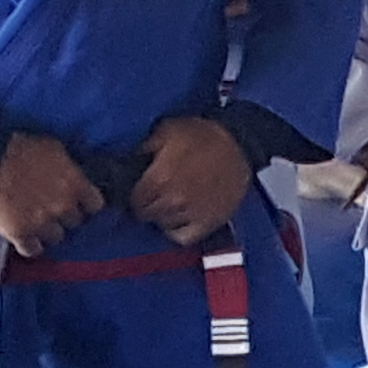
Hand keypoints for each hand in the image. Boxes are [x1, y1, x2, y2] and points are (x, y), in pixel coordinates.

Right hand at [0, 131, 101, 257]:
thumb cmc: (20, 148)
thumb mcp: (54, 150)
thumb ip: (68, 168)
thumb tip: (74, 176)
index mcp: (75, 184)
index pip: (95, 205)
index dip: (86, 204)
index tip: (79, 202)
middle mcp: (63, 206)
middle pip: (75, 222)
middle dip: (65, 216)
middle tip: (53, 209)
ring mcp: (42, 222)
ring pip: (56, 237)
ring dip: (48, 231)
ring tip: (37, 224)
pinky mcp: (19, 234)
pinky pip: (32, 250)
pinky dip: (30, 246)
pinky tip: (25, 239)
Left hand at [127, 114, 253, 241]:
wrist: (241, 143)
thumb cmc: (205, 135)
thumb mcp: (167, 130)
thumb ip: (143, 148)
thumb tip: (126, 162)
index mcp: (159, 178)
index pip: (133, 199)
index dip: (135, 193)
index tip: (141, 189)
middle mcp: (173, 200)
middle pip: (147, 214)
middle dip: (149, 203)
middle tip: (156, 193)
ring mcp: (192, 213)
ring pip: (164, 224)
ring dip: (164, 214)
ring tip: (172, 201)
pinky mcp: (209, 222)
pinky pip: (183, 237)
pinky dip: (179, 230)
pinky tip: (181, 217)